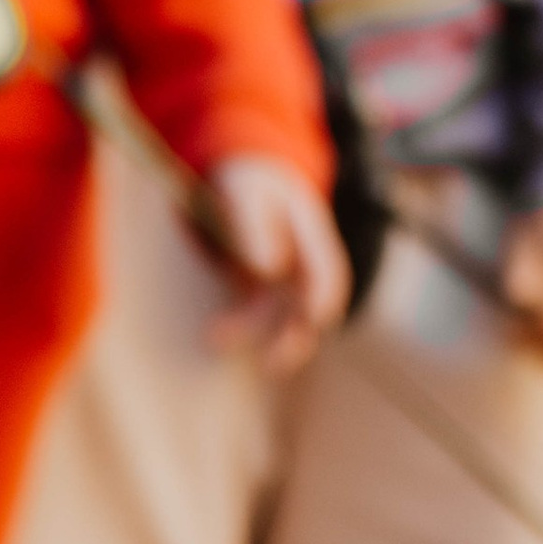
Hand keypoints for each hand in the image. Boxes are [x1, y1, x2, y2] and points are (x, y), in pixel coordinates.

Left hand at [199, 153, 350, 374]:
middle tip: (275, 361)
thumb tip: (269, 269)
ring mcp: (285, 277)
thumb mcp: (244, 193)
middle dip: (296, 336)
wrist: (237, 182)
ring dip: (255, 334)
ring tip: (215, 339)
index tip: (313, 319)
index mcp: (312, 233)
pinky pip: (256, 316)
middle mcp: (305, 261)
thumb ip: (253, 226)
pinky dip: (238, 327)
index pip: (329, 273)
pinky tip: (213, 334)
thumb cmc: (244, 182)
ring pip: (281, 317)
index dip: (324, 297)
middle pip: (312, 307)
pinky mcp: (260, 288)